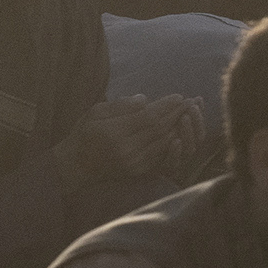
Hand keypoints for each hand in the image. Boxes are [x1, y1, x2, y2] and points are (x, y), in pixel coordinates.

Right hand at [54, 94, 214, 202]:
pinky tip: (180, 130)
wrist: (76, 166)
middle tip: (191, 101)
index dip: (166, 106)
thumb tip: (145, 99)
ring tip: (190, 113)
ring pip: (163, 142)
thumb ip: (120, 105)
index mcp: (114, 133)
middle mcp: (126, 150)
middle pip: (159, 129)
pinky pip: (160, 154)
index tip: (179, 95)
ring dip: (179, 127)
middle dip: (177, 114)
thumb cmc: (84, 134)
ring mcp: (133, 163)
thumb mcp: (95, 112)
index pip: (148, 117)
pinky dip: (172, 141)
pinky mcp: (137, 171)